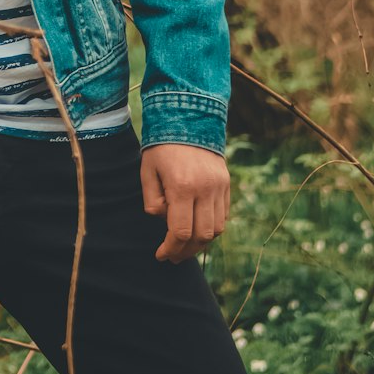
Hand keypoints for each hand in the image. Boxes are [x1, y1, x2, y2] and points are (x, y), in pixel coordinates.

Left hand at [140, 143, 229, 262]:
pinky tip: (199, 228)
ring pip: (217, 229)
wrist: (188, 118)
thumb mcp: (147, 169)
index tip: (161, 255)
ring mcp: (219, 186)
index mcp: (182, 186)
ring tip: (186, 246)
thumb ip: (152, 198)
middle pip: (201, 236)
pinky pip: (224, 215)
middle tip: (173, 256)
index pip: (180, 231)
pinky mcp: (226, 183)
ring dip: (201, 242)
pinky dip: (213, 227)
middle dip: (186, 251)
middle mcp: (205, 189)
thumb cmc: (162, 145)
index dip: (170, 248)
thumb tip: (161, 219)